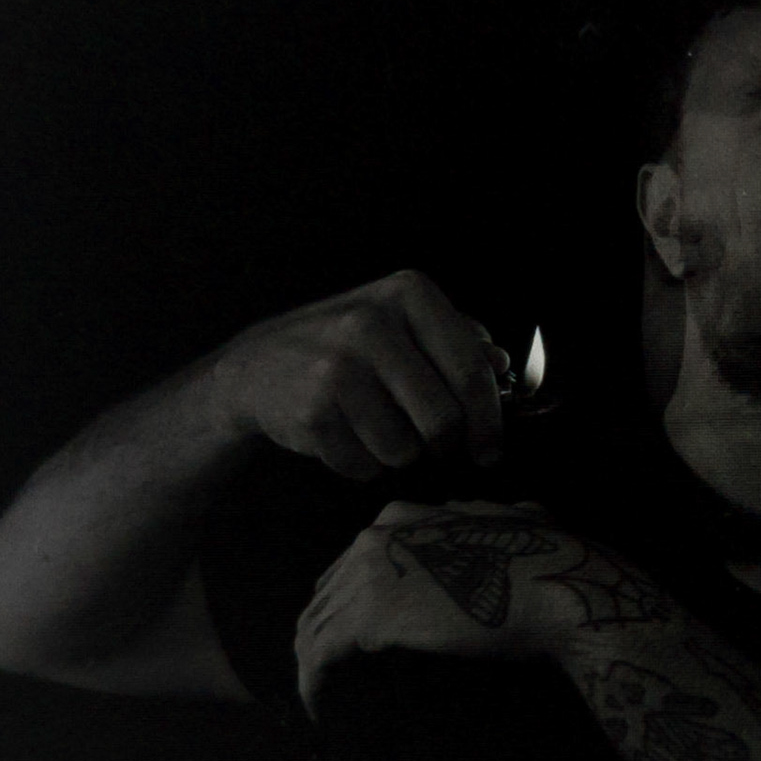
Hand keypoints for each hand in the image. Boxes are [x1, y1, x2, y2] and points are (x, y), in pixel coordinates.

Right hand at [206, 270, 509, 479]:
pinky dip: (362, 464)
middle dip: (444, 445)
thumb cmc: (350, 346)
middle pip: (443, 420)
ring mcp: (337, 367)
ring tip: (375, 427)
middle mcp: (372, 323)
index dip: (490, 421)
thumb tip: (501, 365)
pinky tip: (344, 434)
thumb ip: (459, 339)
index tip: (491, 449)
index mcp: (408, 294)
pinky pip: (365, 466)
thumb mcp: (405, 323)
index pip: (472, 372)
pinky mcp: (311, 410)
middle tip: (433, 444)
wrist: (258, 365)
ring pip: (405, 450)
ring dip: (398, 454)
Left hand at [295, 500, 587, 712]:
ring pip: (314, 627)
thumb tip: (493, 513)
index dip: (343, 605)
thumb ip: (489, 517)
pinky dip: (314, 685)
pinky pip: (320, 657)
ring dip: (312, 666)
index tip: (349, 641)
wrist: (555, 586)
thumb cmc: (546, 559)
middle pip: (324, 596)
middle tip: (327, 677)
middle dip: (320, 636)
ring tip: (319, 700)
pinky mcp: (371, 618)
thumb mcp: (514, 519)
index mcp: (400, 517)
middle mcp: (375, 538)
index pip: (348, 565)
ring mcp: (368, 575)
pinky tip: (319, 710)